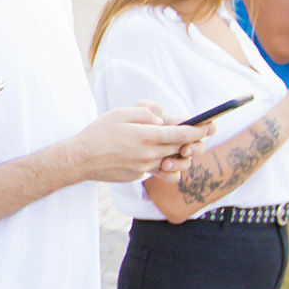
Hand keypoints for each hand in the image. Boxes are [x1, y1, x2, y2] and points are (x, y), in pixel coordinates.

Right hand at [67, 104, 205, 183]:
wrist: (80, 159)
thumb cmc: (98, 133)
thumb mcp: (120, 113)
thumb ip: (145, 113)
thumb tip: (162, 119)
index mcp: (146, 136)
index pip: (181, 134)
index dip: (198, 130)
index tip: (208, 126)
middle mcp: (148, 154)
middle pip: (180, 149)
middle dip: (192, 143)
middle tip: (197, 136)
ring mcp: (144, 168)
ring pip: (172, 163)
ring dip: (179, 156)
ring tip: (178, 149)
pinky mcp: (138, 176)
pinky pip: (158, 171)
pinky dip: (162, 164)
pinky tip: (157, 159)